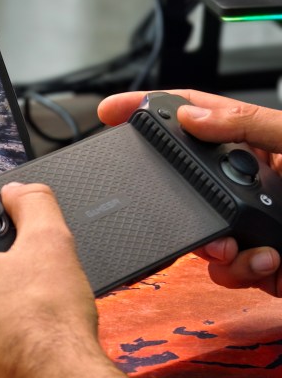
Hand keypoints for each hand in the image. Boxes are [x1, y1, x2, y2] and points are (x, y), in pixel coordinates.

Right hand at [98, 89, 281, 295]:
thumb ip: (252, 126)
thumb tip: (193, 115)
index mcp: (259, 144)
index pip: (194, 116)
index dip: (150, 108)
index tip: (113, 110)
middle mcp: (251, 181)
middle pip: (187, 179)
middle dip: (175, 196)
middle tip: (174, 201)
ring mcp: (252, 222)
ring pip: (198, 230)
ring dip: (211, 244)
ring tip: (237, 246)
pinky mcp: (260, 261)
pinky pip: (224, 267)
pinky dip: (239, 270)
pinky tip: (268, 262)